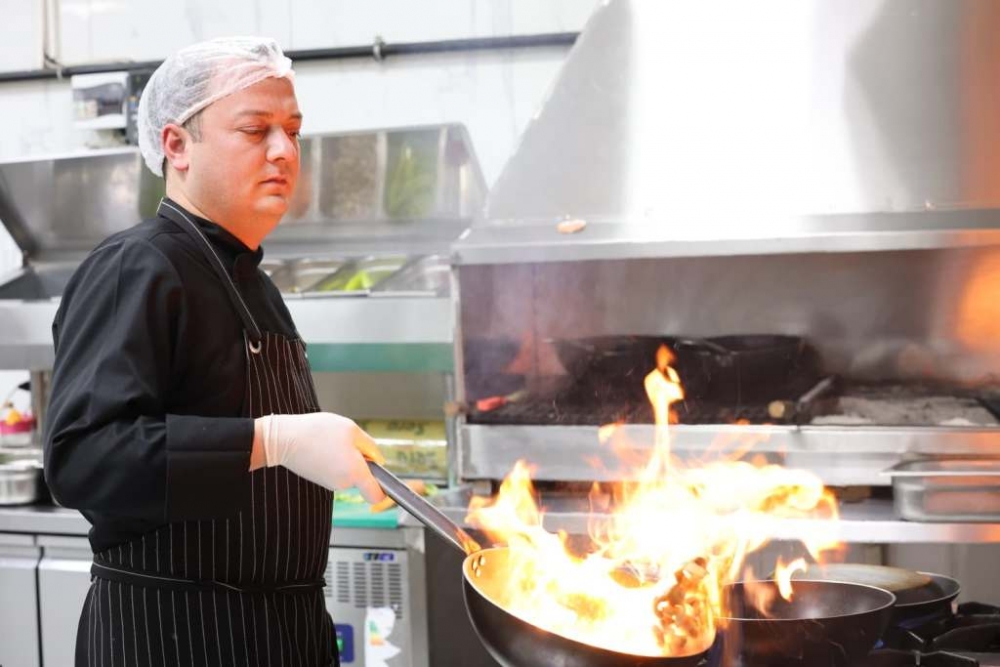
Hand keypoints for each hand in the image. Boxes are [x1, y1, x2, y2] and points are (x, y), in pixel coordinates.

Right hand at [254, 412, 385, 502]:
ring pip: (349, 472)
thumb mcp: (351, 429)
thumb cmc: (317, 432)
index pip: (376, 495)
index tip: (384, 479)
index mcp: (355, 472)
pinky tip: (322, 447)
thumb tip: (378, 459)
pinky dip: (334, 460)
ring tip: (331, 442)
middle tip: (348, 442)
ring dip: (346, 458)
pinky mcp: (320, 479)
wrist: (283, 439)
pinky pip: (336, 470)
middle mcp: (343, 483)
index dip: (384, 490)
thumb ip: (370, 446)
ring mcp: (330, 483)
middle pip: (362, 478)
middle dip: (361, 461)